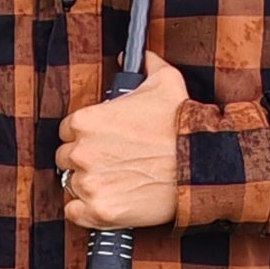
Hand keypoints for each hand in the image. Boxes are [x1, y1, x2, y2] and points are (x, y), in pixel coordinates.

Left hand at [56, 47, 186, 230]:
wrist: (202, 165)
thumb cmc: (183, 125)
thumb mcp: (166, 82)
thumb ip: (146, 64)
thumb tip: (138, 55)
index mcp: (85, 121)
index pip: (67, 132)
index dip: (85, 137)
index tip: (102, 142)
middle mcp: (81, 152)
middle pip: (66, 160)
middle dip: (85, 161)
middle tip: (112, 163)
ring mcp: (89, 183)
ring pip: (71, 185)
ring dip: (88, 185)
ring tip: (116, 182)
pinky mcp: (100, 212)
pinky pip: (75, 214)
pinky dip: (86, 211)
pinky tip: (106, 202)